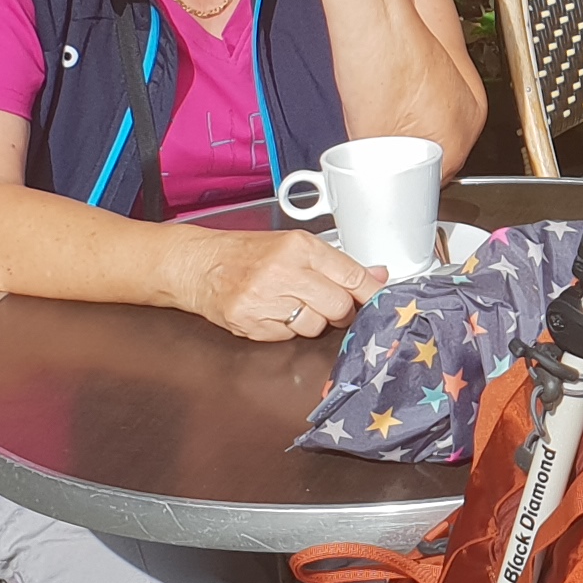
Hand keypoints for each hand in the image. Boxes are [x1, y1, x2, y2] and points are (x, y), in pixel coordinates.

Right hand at [181, 226, 384, 344]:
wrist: (198, 265)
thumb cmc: (247, 253)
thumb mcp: (294, 245)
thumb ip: (337, 263)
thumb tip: (377, 275)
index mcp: (299, 247)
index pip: (351, 275)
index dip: (371, 293)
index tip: (383, 301)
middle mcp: (282, 272)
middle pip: (338, 306)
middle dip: (339, 310)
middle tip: (329, 303)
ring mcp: (264, 300)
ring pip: (315, 326)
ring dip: (312, 320)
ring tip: (292, 303)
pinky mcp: (251, 323)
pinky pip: (289, 336)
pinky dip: (287, 329)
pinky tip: (273, 311)